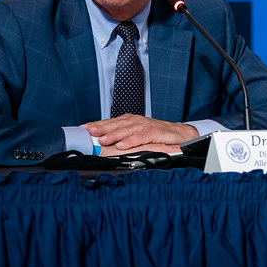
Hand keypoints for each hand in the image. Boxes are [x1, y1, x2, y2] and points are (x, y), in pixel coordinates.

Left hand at [83, 114, 197, 154]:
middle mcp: (138, 121)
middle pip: (117, 123)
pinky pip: (144, 136)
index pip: (112, 121)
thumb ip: (123, 138)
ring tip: (103, 139)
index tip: (84, 128)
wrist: (182, 134)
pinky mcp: (158, 132)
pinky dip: (133, 140)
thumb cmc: (158, 135)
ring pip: (129, 128)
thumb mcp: (138, 136)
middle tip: (89, 132)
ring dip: (115, 134)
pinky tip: (123, 145)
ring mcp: (148, 125)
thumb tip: (103, 143)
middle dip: (102, 127)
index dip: (98, 124)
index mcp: (131, 121)